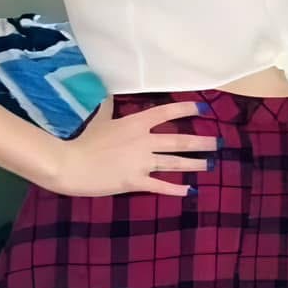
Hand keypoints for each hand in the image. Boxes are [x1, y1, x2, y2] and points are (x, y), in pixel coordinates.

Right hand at [48, 100, 218, 197]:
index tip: (202, 109)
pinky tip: (189, 190)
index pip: (166, 113)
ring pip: (174, 162)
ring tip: (209, 164)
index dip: (186, 110)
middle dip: (201, 142)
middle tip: (217, 143)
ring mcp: (141, 162)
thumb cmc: (82, 140)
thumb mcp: (98, 119)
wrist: (70, 164)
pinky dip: (176, 189)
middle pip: (179, 140)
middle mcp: (144, 141)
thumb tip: (108, 96)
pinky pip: (160, 186)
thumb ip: (108, 108)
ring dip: (194, 163)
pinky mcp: (135, 181)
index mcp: (135, 123)